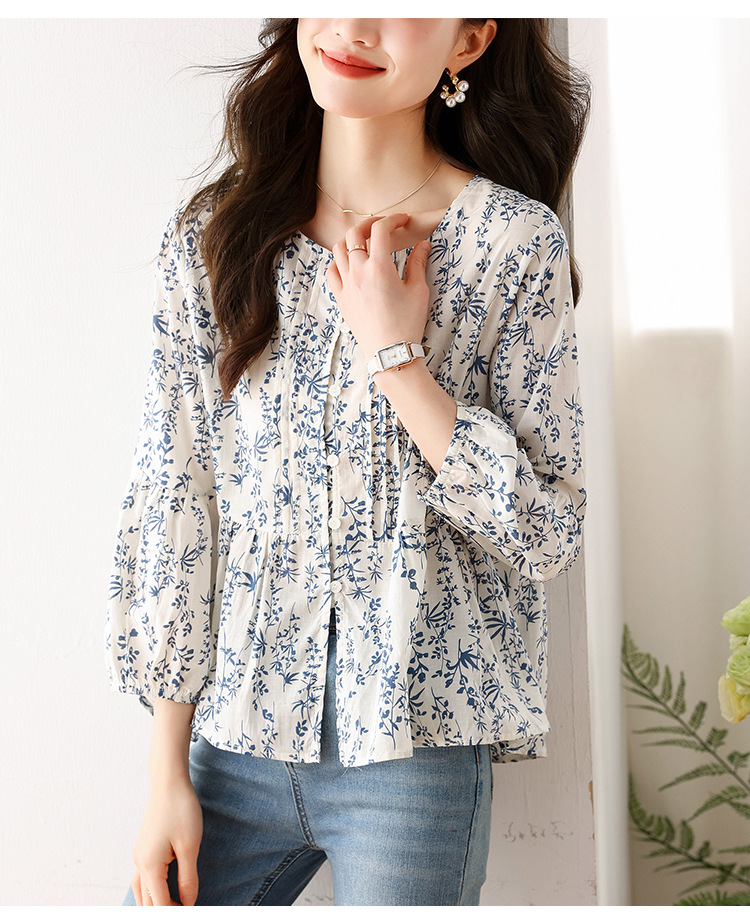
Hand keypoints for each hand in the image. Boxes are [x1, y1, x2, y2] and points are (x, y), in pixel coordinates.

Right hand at [130, 776, 202, 905]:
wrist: (168, 783)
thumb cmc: (181, 809)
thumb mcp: (190, 846)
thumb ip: (188, 878)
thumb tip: (188, 903)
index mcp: (150, 866)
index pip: (159, 906)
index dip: (175, 914)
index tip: (191, 914)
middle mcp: (139, 864)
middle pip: (147, 904)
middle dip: (164, 911)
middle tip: (185, 910)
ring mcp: (139, 856)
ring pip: (141, 894)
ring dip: (155, 905)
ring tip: (175, 907)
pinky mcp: (143, 849)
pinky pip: (142, 880)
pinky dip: (152, 892)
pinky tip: (163, 892)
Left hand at [326, 213, 431, 360]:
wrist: (390, 353)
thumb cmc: (408, 324)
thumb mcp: (419, 291)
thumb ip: (418, 263)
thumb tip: (424, 244)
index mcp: (380, 268)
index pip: (381, 230)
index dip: (393, 219)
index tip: (403, 220)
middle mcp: (358, 273)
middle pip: (354, 233)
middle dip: (369, 224)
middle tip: (383, 227)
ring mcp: (346, 286)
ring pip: (338, 250)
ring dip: (351, 240)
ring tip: (364, 242)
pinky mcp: (341, 299)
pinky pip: (331, 272)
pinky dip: (338, 261)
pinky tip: (350, 263)